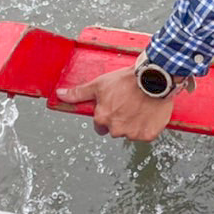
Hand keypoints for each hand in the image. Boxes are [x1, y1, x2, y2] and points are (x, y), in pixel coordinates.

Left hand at [56, 67, 174, 141]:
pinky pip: (146, 134)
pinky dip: (148, 126)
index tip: (116, 105)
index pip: (100, 125)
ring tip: (140, 105)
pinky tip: (149, 112)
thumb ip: (79, 93)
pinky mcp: (148, 135)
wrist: (153, 79)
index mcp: (103, 119)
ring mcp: (133, 133)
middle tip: (129, 104)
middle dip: (121, 120)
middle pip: (116, 130)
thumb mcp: (99, 84)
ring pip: (131, 133)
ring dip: (135, 123)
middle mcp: (116, 129)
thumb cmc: (126, 80)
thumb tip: (59, 95)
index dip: (108, 114)